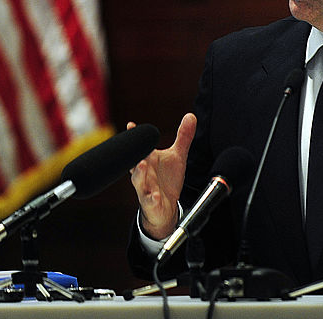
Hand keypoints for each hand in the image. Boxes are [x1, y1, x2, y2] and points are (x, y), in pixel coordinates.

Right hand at [128, 113, 195, 239]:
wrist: (164, 207)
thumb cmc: (167, 179)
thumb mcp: (177, 157)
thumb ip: (183, 137)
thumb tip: (191, 116)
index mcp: (148, 160)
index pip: (140, 146)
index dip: (135, 135)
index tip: (131, 124)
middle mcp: (143, 173)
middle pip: (135, 162)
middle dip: (135, 153)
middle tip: (137, 143)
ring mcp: (145, 188)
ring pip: (138, 180)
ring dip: (139, 173)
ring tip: (141, 165)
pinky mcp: (150, 203)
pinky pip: (149, 201)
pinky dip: (152, 198)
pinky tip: (155, 196)